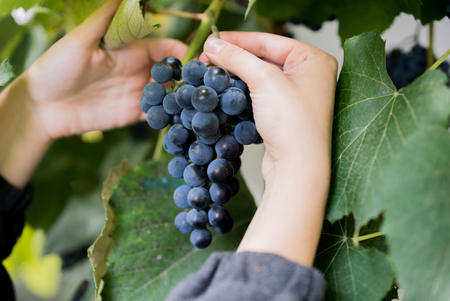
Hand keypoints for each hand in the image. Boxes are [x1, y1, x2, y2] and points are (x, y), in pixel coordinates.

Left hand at [25, 0, 186, 138]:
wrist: (42, 106)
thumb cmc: (56, 68)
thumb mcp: (79, 39)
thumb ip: (104, 17)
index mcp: (128, 51)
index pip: (163, 49)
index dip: (181, 52)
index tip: (197, 59)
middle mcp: (136, 72)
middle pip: (171, 72)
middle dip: (187, 77)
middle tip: (201, 85)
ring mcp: (136, 94)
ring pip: (168, 94)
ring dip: (181, 97)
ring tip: (194, 103)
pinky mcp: (131, 115)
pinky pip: (156, 115)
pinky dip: (168, 116)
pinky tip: (179, 118)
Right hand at [202, 32, 336, 180]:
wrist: (297, 168)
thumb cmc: (293, 123)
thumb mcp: (264, 80)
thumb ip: (237, 58)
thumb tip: (214, 44)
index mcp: (314, 60)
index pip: (271, 41)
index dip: (240, 39)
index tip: (215, 39)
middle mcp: (309, 77)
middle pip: (264, 59)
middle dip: (236, 59)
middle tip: (210, 57)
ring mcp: (296, 98)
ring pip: (260, 79)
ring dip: (236, 77)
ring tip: (213, 73)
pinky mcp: (284, 116)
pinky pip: (260, 97)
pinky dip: (242, 94)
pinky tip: (225, 93)